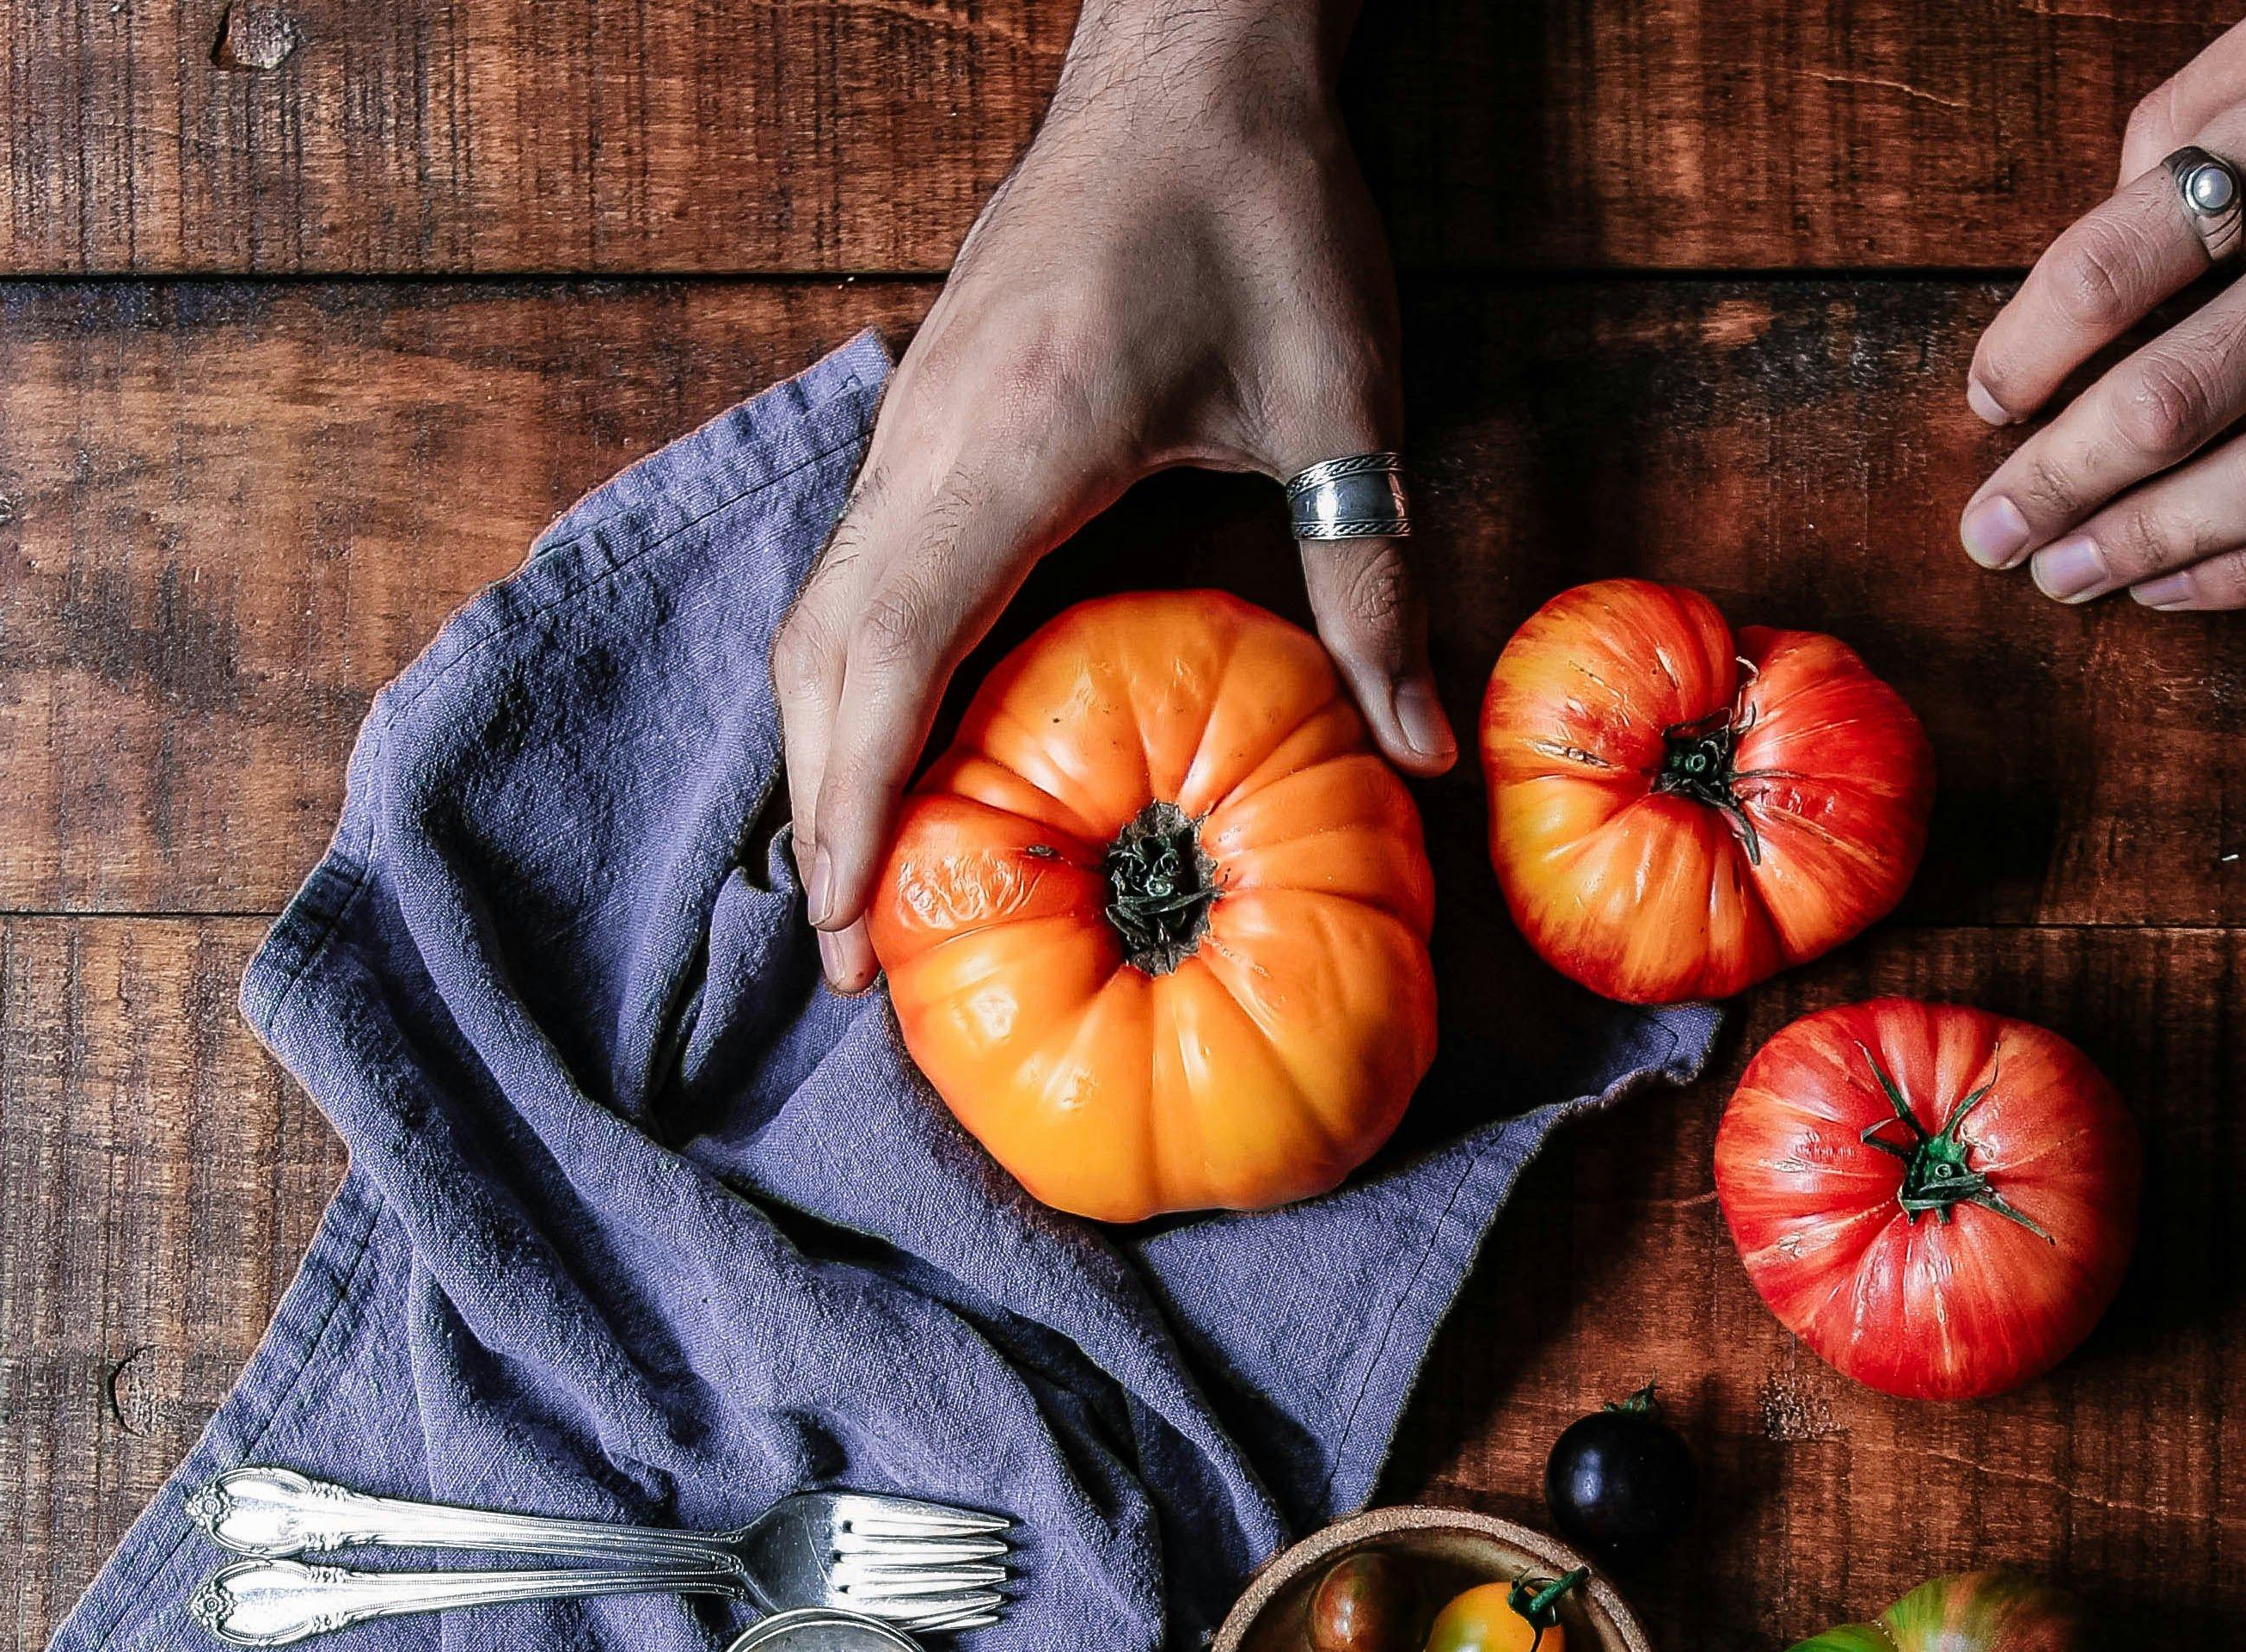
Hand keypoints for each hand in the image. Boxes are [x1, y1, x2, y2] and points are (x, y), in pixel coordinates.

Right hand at [775, 0, 1447, 994]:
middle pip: (824, 661)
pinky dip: (855, 690)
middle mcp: (927, 441)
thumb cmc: (1267, 212)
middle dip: (824, 820)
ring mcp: (911, 427)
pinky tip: (899, 764)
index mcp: (1013, 444)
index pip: (891, 654)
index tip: (857, 931)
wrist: (1195, 52)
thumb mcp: (1343, 404)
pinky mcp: (925, 421)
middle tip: (856, 966)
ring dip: (826, 760)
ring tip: (862, 893)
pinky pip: (856, 579)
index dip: (861, 805)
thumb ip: (1371, 586)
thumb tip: (1424, 755)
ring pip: (822, 620)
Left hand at [1959, 0, 2245, 612]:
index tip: (1986, 398)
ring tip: (2060, 577)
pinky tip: (2178, 587)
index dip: (2026, 353)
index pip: (2118, 269)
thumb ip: (2207, 101)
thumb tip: (2102, 217)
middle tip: (1987, 533)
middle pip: (2171, 401)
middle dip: (2056, 482)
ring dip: (2140, 547)